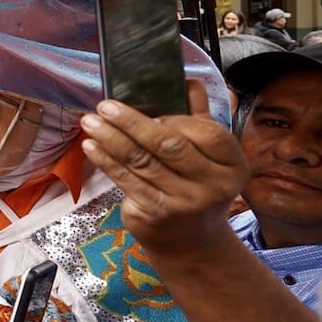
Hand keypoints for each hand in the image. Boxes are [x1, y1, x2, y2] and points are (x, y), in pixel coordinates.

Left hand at [79, 81, 249, 253]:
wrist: (191, 241)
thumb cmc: (197, 185)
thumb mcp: (208, 155)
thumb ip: (199, 117)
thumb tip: (187, 80)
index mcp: (232, 164)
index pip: (207, 132)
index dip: (175, 118)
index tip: (147, 107)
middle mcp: (213, 185)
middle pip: (168, 145)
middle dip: (132, 122)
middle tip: (105, 105)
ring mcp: (183, 203)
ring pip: (141, 161)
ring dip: (111, 138)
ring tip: (90, 121)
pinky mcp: (155, 214)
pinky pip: (126, 180)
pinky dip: (106, 160)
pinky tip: (91, 145)